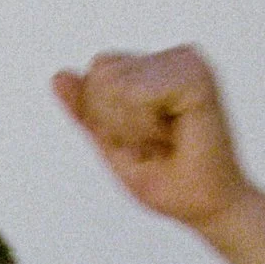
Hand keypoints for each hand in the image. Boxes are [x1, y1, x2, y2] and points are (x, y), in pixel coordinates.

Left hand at [50, 46, 264, 263]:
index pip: (97, 73)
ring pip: (114, 85)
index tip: (141, 139)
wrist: (206, 206)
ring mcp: (187, 61)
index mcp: (156, 69)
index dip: (104, 116)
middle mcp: (173, 57)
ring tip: (165, 139)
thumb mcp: (112, 142)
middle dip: (115, 121)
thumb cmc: (166, 179)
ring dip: (132, 127)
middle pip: (101, 75)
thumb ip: (86, 109)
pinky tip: (175, 134)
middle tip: (154, 142)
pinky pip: (135, 94)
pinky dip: (145, 126)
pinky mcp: (195, 75)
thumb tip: (58, 75)